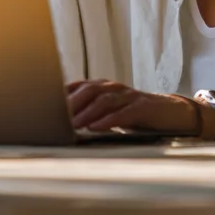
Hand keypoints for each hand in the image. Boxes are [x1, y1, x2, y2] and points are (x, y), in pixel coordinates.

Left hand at [66, 80, 198, 134]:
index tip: (44, 107)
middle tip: (55, 117)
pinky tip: (97, 127)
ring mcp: (128, 95)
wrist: (169, 112)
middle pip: (89, 90)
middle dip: (71, 103)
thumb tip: (60, 123)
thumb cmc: (133, 113)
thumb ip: (88, 112)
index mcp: (102, 87)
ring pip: (104, 100)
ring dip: (87, 112)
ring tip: (73, 124)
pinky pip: (123, 112)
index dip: (61, 95)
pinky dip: (109, 119)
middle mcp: (113, 87)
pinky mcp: (142, 106)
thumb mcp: (108, 111)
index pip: (78, 87)